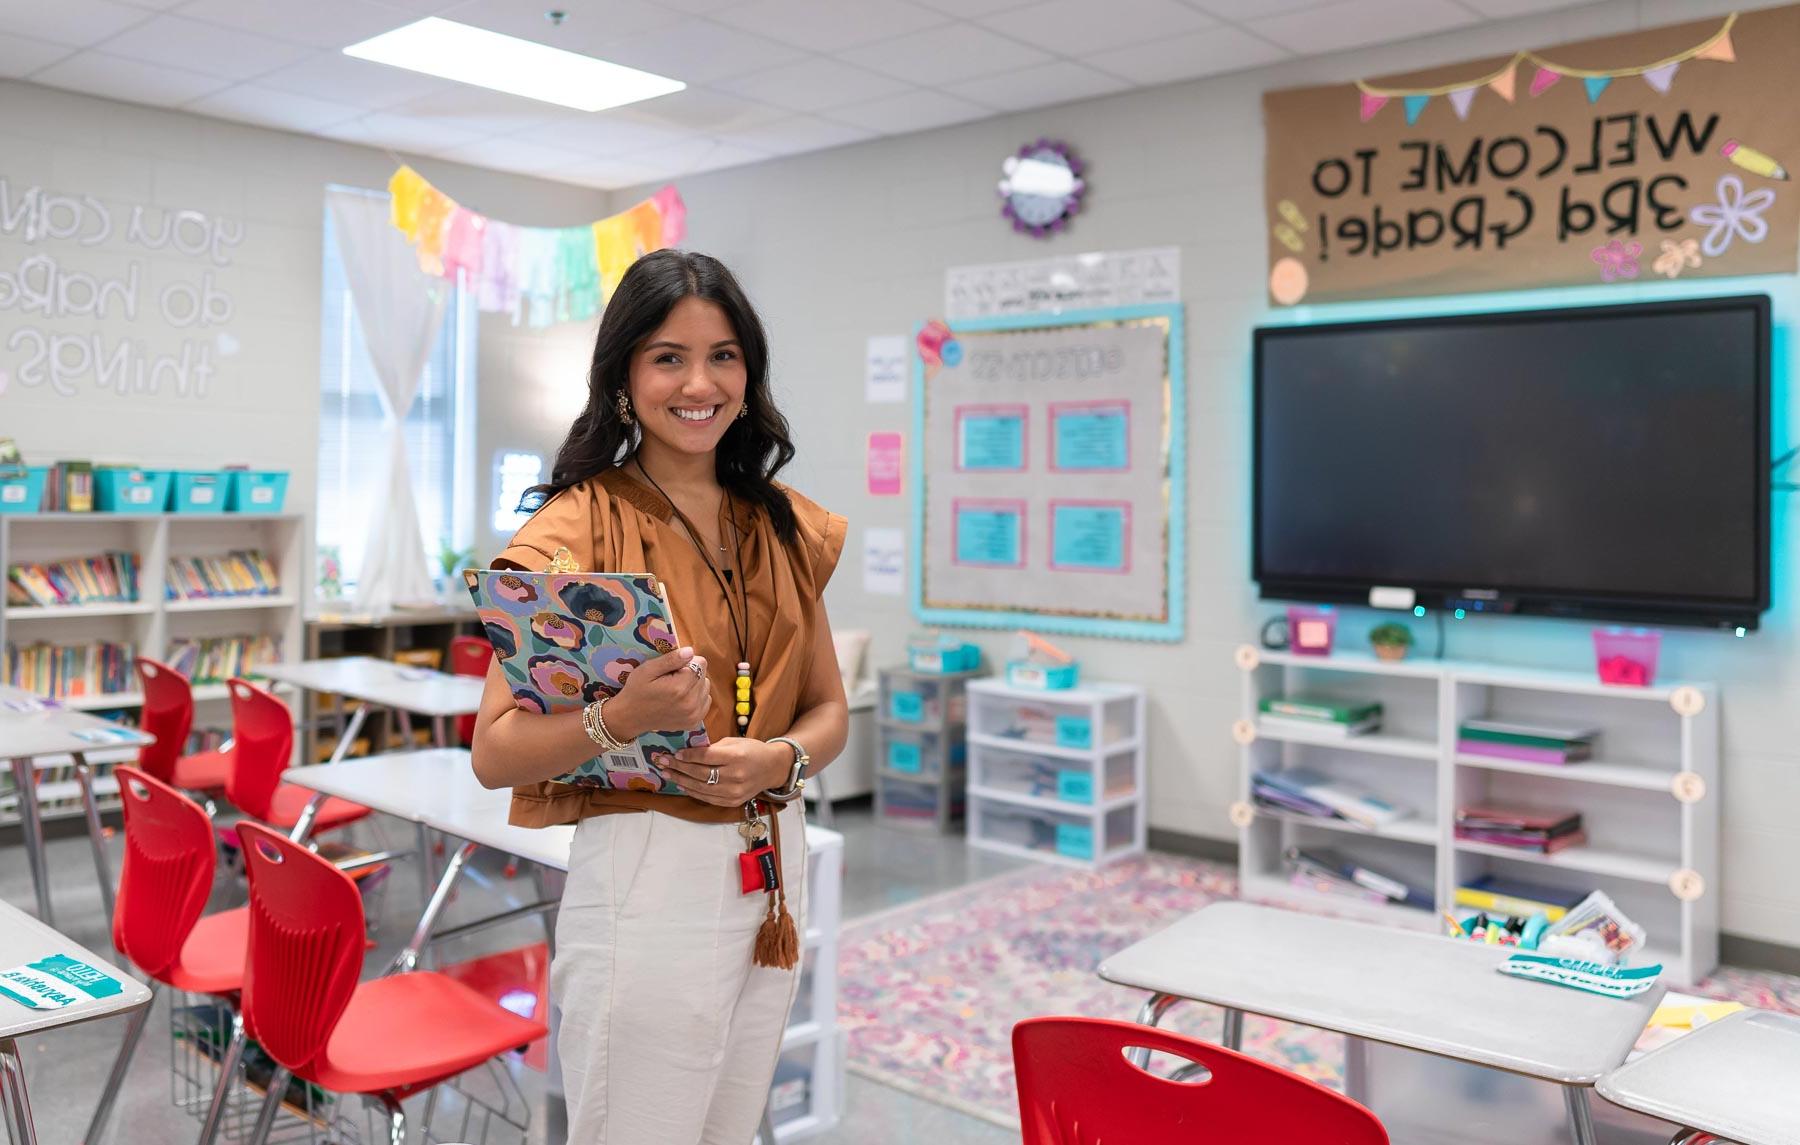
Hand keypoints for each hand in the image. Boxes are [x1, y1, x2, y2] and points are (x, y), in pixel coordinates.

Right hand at [604, 647, 708, 740]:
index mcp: (680, 688)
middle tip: (671, 680)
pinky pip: (705, 702)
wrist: (630, 717)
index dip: (686, 662)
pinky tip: (681, 700)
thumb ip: (670, 660)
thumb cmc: (637, 690)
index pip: (700, 663)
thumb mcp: (647, 670)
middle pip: (704, 676)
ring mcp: (694, 715)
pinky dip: (696, 698)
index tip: (672, 669)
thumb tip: (690, 651)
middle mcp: (691, 703)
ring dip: (694, 686)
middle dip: (690, 674)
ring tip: (675, 690)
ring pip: (706, 688)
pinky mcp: (694, 723)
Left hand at [662, 738, 790, 806]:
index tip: (674, 753)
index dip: (688, 756)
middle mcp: (735, 776)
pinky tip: (682, 784)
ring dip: (681, 780)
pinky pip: (707, 798)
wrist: (772, 768)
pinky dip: (692, 791)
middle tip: (662, 761)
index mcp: (737, 757)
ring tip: (667, 773)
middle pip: (700, 773)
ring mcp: (734, 791)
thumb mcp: (734, 742)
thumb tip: (688, 751)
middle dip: (678, 767)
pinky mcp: (732, 802)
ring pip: (701, 788)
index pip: (706, 757)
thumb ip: (713, 748)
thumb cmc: (752, 750)